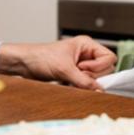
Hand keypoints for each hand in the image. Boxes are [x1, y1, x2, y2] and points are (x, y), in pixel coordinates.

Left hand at [0, 35, 115, 89]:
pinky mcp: (75, 73)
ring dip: (85, 81)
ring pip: (96, 77)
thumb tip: (99, 90)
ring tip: (70, 78)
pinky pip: (86, 82)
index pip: (109, 57)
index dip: (100, 66)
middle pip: (105, 68)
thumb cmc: (40, 57)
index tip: (85, 70)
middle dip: (92, 75)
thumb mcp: (64, 69)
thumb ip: (83, 81)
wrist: (24, 64)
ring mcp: (81, 64)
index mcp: (86, 44)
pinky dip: (79, 85)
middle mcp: (86, 53)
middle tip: (77, 74)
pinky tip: (67, 82)